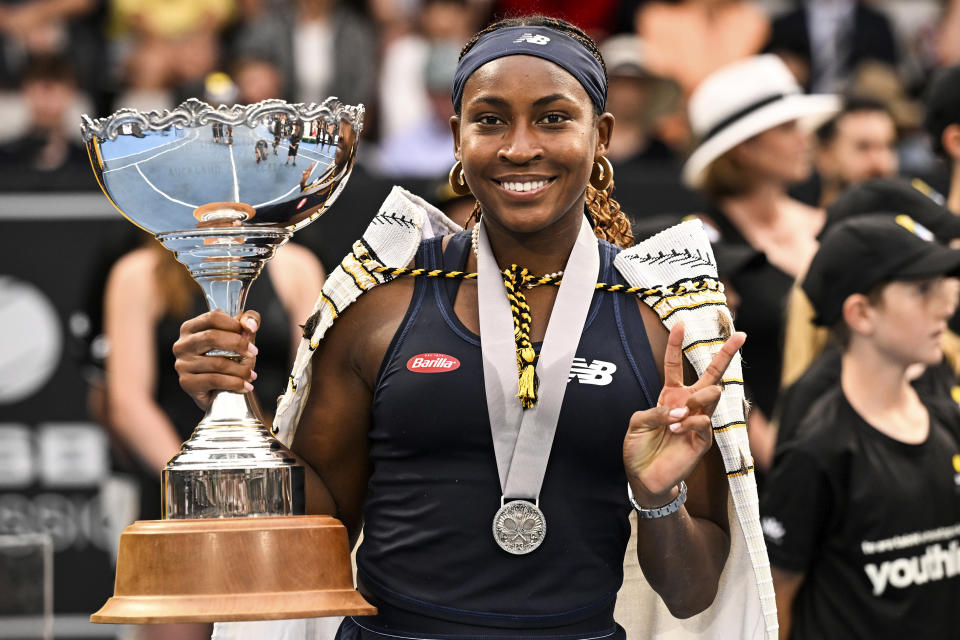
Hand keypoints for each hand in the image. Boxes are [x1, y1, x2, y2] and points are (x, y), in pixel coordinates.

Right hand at [172, 309, 260, 409]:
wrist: (220, 391)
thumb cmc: (229, 358)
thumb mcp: (241, 336)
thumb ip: (250, 321)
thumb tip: (250, 325)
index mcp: (191, 328)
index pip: (213, 317)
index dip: (234, 324)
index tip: (250, 334)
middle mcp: (182, 345)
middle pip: (212, 337)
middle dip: (238, 344)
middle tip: (254, 352)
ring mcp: (182, 364)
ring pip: (216, 362)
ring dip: (240, 369)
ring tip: (251, 374)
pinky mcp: (187, 383)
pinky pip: (215, 380)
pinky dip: (235, 383)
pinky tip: (245, 385)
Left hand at [623, 322, 745, 506]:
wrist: (644, 478)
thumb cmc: (639, 449)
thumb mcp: (637, 423)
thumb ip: (656, 411)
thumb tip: (680, 410)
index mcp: (669, 395)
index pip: (673, 364)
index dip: (675, 345)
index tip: (680, 324)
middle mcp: (687, 404)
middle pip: (711, 374)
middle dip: (726, 354)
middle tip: (741, 335)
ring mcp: (697, 421)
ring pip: (712, 395)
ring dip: (699, 398)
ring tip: (684, 410)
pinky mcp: (703, 440)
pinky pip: (705, 422)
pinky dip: (691, 422)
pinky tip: (678, 430)